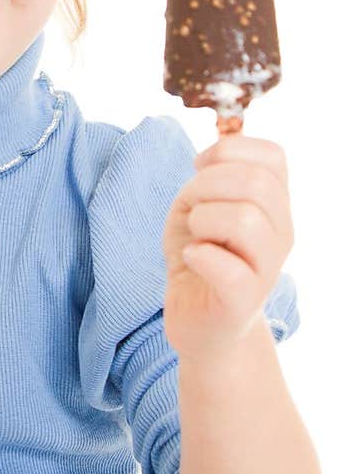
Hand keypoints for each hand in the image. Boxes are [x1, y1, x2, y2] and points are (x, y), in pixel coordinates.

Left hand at [162, 134, 293, 362]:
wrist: (200, 322)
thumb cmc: (201, 256)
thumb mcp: (201, 205)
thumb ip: (212, 176)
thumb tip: (211, 155)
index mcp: (275, 205)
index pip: (273, 156)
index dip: (228, 151)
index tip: (200, 170)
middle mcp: (281, 234)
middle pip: (257, 182)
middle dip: (207, 185)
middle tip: (193, 210)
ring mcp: (267, 268)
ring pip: (245, 218)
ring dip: (203, 219)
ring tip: (196, 237)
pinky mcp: (243, 300)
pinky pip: (228, 267)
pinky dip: (200, 255)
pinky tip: (193, 258)